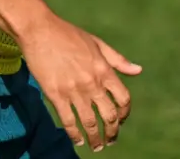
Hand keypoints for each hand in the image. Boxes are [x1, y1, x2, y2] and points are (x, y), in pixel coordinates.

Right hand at [18, 11, 140, 151]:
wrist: (40, 31)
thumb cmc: (69, 35)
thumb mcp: (98, 44)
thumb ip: (118, 60)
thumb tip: (138, 70)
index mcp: (104, 69)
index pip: (123, 98)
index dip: (125, 113)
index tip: (122, 120)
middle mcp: (92, 82)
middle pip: (109, 115)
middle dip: (112, 131)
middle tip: (111, 140)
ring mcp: (73, 90)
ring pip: (89, 122)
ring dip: (95, 138)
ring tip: (97, 146)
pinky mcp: (55, 95)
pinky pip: (68, 121)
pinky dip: (75, 134)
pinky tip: (78, 140)